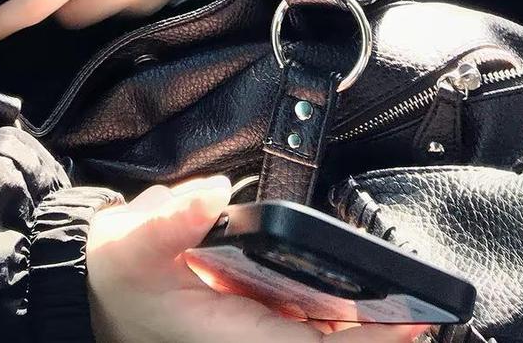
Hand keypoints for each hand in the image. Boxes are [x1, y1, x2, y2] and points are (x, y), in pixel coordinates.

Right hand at [86, 174, 436, 342]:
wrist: (94, 288)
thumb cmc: (117, 274)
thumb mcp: (133, 241)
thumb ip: (171, 216)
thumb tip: (215, 194)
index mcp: (231, 334)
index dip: (362, 342)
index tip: (406, 327)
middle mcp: (248, 339)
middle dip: (376, 335)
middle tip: (428, 312)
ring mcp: (251, 331)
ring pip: (319, 338)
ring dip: (360, 327)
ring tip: (409, 305)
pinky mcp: (251, 319)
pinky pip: (305, 325)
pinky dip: (337, 315)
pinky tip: (360, 296)